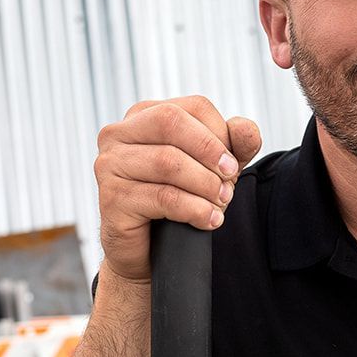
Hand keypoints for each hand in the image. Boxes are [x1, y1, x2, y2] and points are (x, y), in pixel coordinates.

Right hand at [95, 96, 261, 283]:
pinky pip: (163, 197)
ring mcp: (110, 165)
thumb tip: (246, 129)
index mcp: (144, 115)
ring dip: (206, 184)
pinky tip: (209, 219)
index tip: (233, 164)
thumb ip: (234, 144)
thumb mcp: (212, 167)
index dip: (222, 134)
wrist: (147, 250)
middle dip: (211, 152)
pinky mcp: (111, 198)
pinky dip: (195, 209)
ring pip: (167, 161)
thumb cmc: (176, 200)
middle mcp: (118, 134)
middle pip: (172, 122)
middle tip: (231, 180)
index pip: (193, 107)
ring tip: (222, 202)